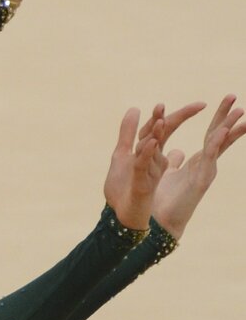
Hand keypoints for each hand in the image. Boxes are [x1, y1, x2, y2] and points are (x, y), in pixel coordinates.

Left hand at [104, 102, 204, 230]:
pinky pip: (143, 165)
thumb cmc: (123, 188)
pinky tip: (150, 142)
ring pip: (155, 148)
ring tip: (161, 117)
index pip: (166, 127)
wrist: (118, 215)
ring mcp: (150, 171)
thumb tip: (135, 108)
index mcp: (152, 152)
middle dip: (179, 118)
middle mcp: (154, 160)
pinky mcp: (142, 184)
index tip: (200, 103)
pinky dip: (146, 152)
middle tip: (199, 105)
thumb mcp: (122, 155)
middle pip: (166, 134)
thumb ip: (128, 133)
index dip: (181, 114)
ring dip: (157, 131)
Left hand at [152, 94, 245, 238]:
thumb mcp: (166, 171)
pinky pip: (208, 159)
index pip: (212, 133)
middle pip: (218, 135)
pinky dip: (215, 144)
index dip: (219, 117)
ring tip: (240, 112)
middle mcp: (205, 165)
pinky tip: (221, 132)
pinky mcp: (200, 182)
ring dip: (229, 127)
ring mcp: (205, 172)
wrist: (160, 222)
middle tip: (235, 96)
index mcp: (199, 161)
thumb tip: (176, 151)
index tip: (229, 100)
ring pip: (219, 145)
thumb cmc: (165, 200)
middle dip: (227, 116)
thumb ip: (173, 161)